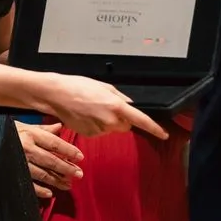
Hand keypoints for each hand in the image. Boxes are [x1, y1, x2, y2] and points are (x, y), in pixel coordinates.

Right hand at [16, 122, 84, 200]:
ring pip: (43, 173)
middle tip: (79, 174)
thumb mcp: (23, 126)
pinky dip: (40, 190)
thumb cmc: (5, 132)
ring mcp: (19, 162)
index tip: (80, 157)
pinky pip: (29, 184)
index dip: (68, 150)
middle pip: (51, 160)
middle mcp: (25, 148)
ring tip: (68, 185)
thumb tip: (60, 126)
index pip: (54, 143)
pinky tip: (50, 194)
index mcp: (29, 134)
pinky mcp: (12, 173)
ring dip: (57, 180)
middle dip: (67, 168)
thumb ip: (42, 129)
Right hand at [40, 74, 168, 139]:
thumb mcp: (104, 86)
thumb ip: (120, 97)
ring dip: (107, 122)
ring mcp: (100, 129)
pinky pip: (100, 132)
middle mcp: (110, 120)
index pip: (141, 120)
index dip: (154, 128)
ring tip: (92, 109)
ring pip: (112, 129)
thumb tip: (130, 104)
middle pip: (126, 126)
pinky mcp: (90, 134)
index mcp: (116, 105)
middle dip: (121, 119)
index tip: (163, 134)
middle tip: (106, 107)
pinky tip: (86, 115)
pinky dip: (96, 125)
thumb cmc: (78, 86)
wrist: (57, 95)